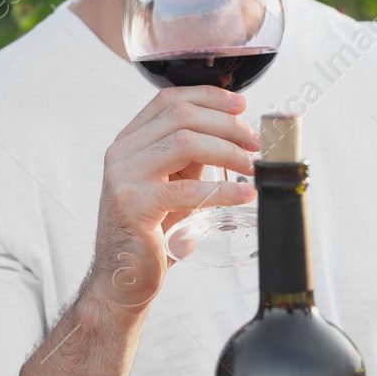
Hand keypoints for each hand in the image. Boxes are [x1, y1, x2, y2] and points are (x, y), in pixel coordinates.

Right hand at [91, 85, 259, 311]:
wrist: (122, 278)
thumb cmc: (151, 234)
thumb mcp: (172, 184)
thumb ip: (192, 158)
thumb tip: (234, 133)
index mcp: (128, 142)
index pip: (169, 99)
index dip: (209, 97)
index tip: (242, 105)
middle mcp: (121, 153)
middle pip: (181, 116)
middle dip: (227, 124)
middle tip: (255, 142)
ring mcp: (123, 177)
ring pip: (185, 142)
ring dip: (228, 150)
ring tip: (252, 166)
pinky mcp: (133, 204)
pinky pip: (188, 188)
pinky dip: (223, 190)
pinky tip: (245, 195)